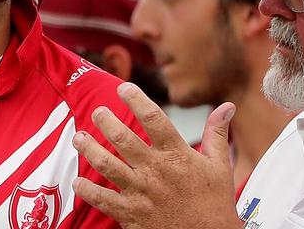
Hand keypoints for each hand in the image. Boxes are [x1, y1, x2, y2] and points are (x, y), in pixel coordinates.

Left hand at [72, 82, 241, 228]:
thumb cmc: (215, 206)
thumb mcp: (220, 166)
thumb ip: (217, 134)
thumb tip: (226, 106)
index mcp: (176, 154)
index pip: (153, 118)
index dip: (136, 99)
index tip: (123, 88)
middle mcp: (155, 170)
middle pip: (123, 139)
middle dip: (106, 121)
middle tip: (97, 111)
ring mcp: (141, 192)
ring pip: (107, 165)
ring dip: (89, 149)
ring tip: (78, 137)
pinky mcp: (131, 214)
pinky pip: (103, 200)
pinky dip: (87, 190)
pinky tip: (77, 180)